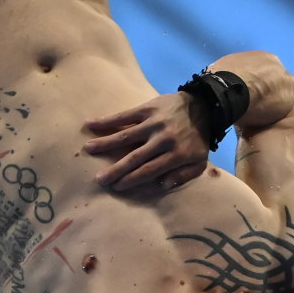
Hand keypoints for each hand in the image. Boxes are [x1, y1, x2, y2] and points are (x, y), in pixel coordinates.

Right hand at [83, 92, 209, 190]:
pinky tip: (92, 123)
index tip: (116, 187)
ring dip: (106, 143)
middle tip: (99, 179)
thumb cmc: (198, 139)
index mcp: (177, 155)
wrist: (205, 105)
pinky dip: (108, 120)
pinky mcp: (148, 108)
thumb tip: (161, 185)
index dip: (132, 179)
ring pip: (126, 135)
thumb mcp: (200, 162)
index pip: (149, 170)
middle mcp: (164, 139)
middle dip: (116, 170)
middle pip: (135, 157)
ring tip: (88, 149)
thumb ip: (183, 176)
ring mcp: (154, 123)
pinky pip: (125, 115)